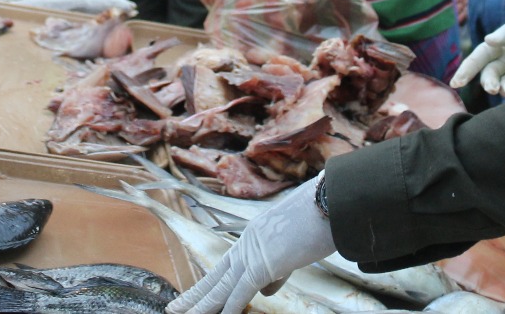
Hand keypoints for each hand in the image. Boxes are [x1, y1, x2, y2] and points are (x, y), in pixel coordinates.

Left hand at [167, 175, 335, 313]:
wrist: (330, 201)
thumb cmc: (320, 220)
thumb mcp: (295, 246)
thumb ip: (278, 269)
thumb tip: (267, 289)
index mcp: (254, 236)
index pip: (226, 266)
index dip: (209, 283)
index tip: (194, 294)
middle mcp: (248, 243)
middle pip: (215, 276)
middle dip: (195, 296)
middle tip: (174, 308)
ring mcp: (254, 252)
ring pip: (221, 286)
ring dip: (203, 306)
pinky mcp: (265, 263)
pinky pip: (242, 291)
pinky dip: (230, 307)